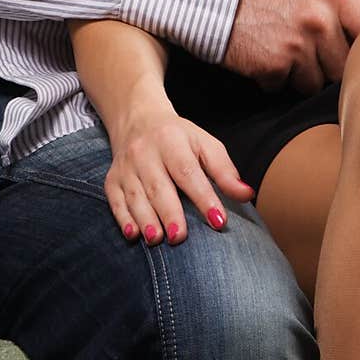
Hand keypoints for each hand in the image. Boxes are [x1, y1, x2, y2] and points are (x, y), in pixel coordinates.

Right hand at [105, 102, 253, 244]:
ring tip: (157, 239)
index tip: (218, 220)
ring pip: (135, 196)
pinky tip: (133, 234)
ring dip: (145, 219)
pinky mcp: (112, 180)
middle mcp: (145, 152)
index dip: (204, 197)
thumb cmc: (178, 138)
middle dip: (169, 213)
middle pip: (158, 186)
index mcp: (172, 141)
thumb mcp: (204, 144)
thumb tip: (247, 194)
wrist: (138, 120)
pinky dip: (123, 219)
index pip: (189, 171)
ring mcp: (126, 167)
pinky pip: (115, 201)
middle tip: (180, 237)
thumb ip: (225, 171)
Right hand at [223, 0, 359, 92]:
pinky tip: (263, 57)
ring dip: (299, 75)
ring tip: (281, 51)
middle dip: (326, 65)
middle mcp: (320, 19)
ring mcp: (298, 44)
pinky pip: (285, 87)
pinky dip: (272, 79)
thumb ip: (337, 5)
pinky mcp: (275, 66)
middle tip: (306, 52)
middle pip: (344, 64)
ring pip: (316, 82)